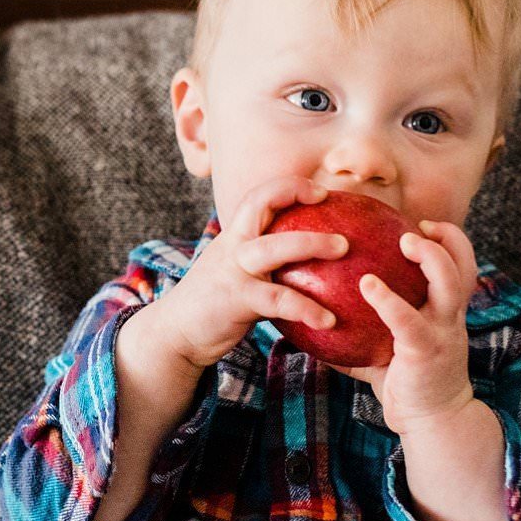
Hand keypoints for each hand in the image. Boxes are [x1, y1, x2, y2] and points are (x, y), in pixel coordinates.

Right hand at [148, 176, 347, 371]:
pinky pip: (278, 300)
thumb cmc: (215, 302)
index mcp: (234, 236)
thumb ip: (263, 260)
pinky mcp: (236, 299)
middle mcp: (232, 245)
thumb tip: (307, 260)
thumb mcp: (236, 270)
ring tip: (344, 249)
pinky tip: (328, 320)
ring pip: (275, 247)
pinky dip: (306, 309)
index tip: (321, 193)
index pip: (258, 195)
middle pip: (262, 205)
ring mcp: (233, 270)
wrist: (176, 333)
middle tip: (334, 201)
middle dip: (298, 196)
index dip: (289, 187)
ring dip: (312, 243)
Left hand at [329, 220, 479, 435]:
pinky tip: (367, 286)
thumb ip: (364, 323)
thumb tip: (316, 306)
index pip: (460, 266)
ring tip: (404, 242)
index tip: (425, 225)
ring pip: (449, 284)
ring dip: (429, 257)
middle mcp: (451, 317)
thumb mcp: (389, 345)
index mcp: (445, 312)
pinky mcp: (426, 351)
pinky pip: (408, 319)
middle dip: (447, 240)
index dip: (450, 240)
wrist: (433, 422)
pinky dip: (389, 299)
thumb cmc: (404, 380)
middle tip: (415, 228)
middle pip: (462, 266)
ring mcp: (442, 332)